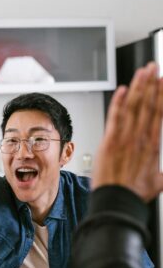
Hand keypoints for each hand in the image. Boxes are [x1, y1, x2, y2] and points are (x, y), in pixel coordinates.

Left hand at [92, 62, 162, 201]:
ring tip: (143, 71)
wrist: (117, 200)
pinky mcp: (110, 141)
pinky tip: (122, 89)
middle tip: (153, 67)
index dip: (161, 95)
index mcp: (152, 145)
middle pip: (148, 105)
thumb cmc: (133, 193)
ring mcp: (125, 138)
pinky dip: (118, 102)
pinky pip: (115, 117)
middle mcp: (140, 138)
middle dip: (151, 84)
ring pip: (133, 107)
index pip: (159, 114)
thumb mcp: (159, 182)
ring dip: (138, 87)